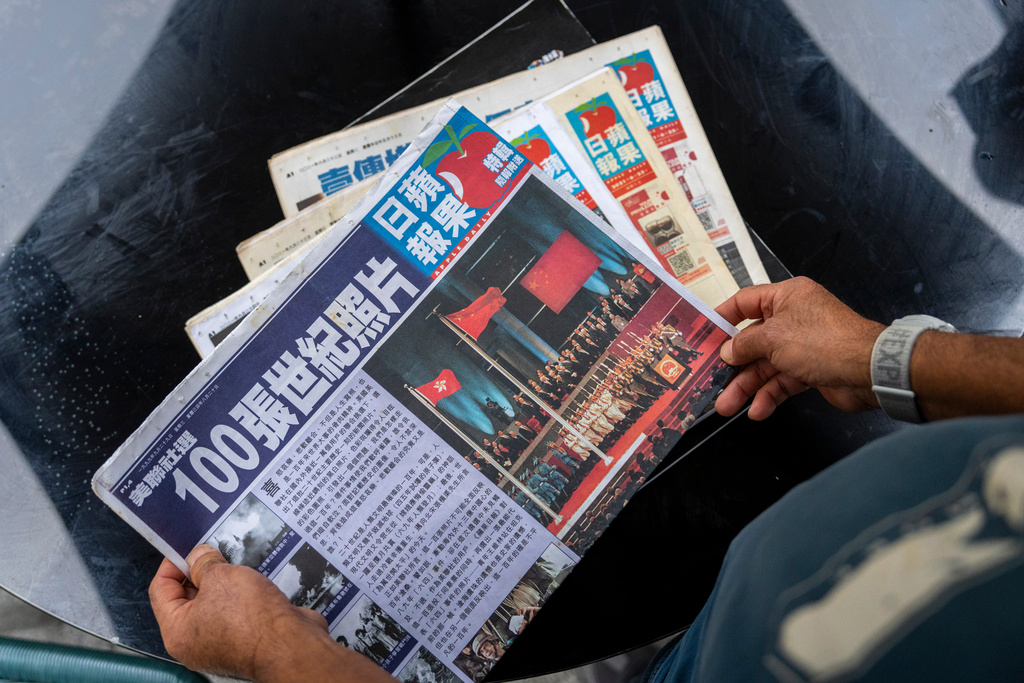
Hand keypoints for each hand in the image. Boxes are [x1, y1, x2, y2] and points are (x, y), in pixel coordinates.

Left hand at [150, 545, 392, 681]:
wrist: (291, 646)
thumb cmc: (250, 616)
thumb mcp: (220, 576)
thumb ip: (204, 563)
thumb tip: (198, 556)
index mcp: (177, 632)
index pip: (160, 591)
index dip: (172, 564)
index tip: (189, 548)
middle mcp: (195, 643)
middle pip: (188, 599)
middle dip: (201, 573)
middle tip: (217, 552)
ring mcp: (221, 644)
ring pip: (216, 604)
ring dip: (226, 583)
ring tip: (238, 564)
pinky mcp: (247, 642)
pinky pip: (237, 613)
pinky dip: (244, 596)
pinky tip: (255, 581)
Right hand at [714, 277, 885, 419]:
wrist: (870, 370)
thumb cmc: (825, 342)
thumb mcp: (774, 338)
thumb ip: (745, 344)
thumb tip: (728, 351)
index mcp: (786, 297)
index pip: (745, 302)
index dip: (722, 318)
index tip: (703, 334)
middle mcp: (793, 318)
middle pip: (752, 340)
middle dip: (733, 365)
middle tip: (712, 380)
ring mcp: (802, 345)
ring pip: (765, 365)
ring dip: (747, 386)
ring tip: (728, 405)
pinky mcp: (811, 369)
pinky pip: (782, 381)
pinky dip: (769, 395)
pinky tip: (758, 410)